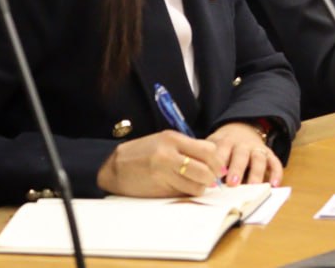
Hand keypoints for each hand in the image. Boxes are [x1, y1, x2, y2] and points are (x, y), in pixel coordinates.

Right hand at [97, 130, 223, 196]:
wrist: (115, 167)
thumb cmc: (142, 152)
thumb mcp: (164, 141)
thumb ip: (188, 147)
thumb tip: (213, 160)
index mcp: (172, 139)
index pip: (208, 150)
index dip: (218, 161)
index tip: (219, 168)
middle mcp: (168, 155)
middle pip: (205, 170)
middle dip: (213, 178)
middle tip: (212, 180)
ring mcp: (163, 174)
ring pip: (196, 186)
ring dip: (201, 188)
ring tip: (196, 185)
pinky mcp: (159, 189)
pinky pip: (183, 194)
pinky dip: (187, 193)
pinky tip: (182, 188)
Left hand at [208, 122, 283, 187]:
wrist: (240, 128)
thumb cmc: (222, 145)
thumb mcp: (211, 144)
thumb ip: (205, 157)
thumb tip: (194, 177)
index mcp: (225, 142)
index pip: (221, 151)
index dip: (217, 164)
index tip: (212, 178)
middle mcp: (242, 145)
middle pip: (240, 155)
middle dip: (237, 169)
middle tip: (232, 184)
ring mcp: (256, 149)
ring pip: (259, 159)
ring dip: (256, 173)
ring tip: (253, 186)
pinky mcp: (269, 154)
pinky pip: (275, 162)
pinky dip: (276, 173)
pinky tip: (275, 184)